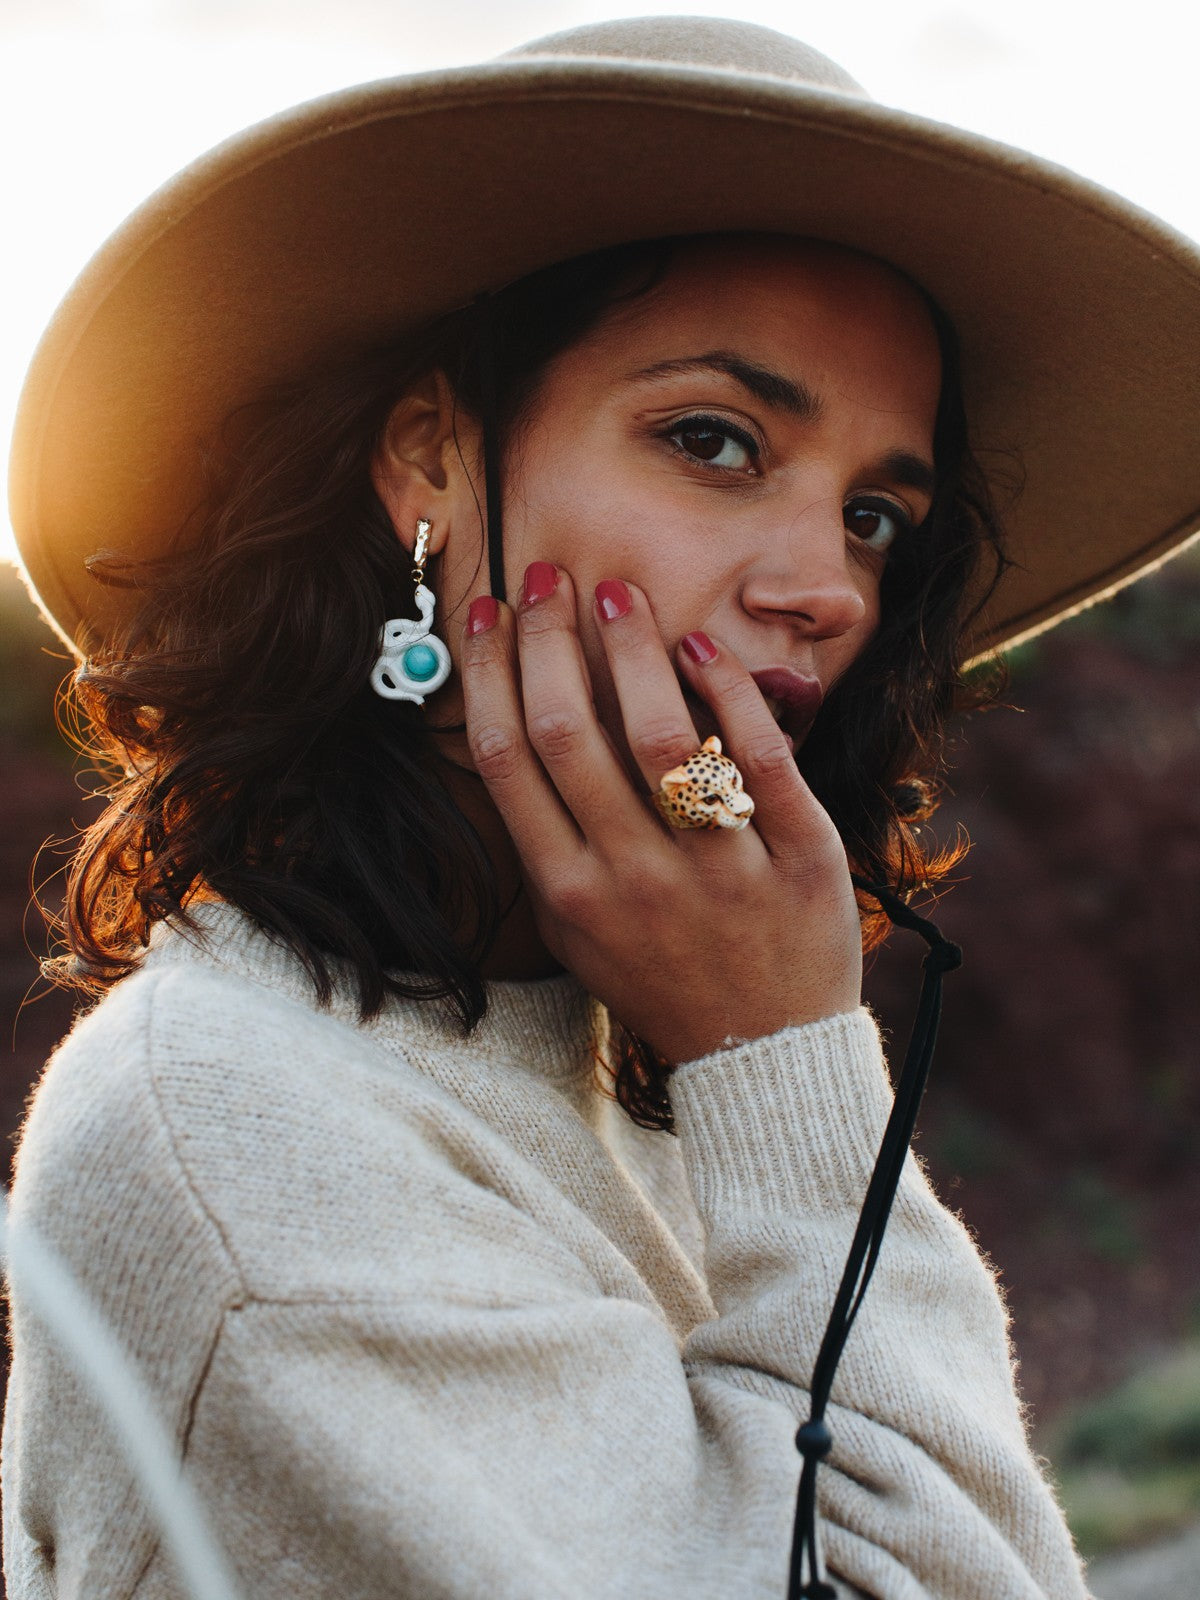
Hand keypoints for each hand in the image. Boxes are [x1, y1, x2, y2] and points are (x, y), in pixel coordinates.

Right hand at [460, 565, 862, 1062]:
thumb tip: (518, 731)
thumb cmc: (661, 979)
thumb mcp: (578, 933)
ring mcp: (718, 868)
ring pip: (661, 735)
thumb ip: (548, 845)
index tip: (487, 611)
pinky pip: (758, 754)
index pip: (510, 759)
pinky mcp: (799, 855)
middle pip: (570, 732)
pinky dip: (727, 690)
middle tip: (546, 578)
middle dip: (547, 639)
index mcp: (569, 892)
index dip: (490, 671)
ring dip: (632, 650)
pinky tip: (699, 647)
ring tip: (619, 596)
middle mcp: (633, 878)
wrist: (763, 1053)